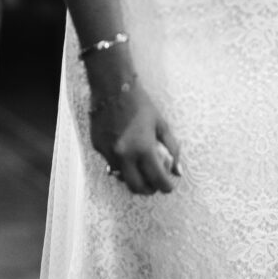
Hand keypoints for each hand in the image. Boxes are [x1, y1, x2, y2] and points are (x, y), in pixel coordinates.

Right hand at [87, 64, 180, 194]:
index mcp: (143, 149)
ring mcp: (108, 153)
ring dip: (134, 178)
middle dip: (149, 189)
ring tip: (142, 170)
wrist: (113, 89)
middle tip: (156, 183)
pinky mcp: (98, 149)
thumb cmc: (141, 105)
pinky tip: (128, 154)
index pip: (157, 179)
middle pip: (137, 187)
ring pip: (122, 178)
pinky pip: (111, 164)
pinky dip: (122, 165)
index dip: (166, 187)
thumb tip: (178, 171)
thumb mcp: (162, 125)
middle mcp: (124, 155)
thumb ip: (172, 149)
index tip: (169, 186)